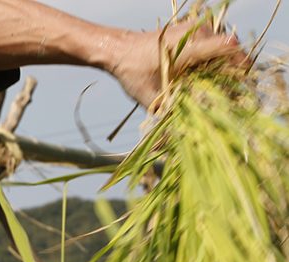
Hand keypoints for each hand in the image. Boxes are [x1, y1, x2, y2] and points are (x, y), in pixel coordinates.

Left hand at [109, 21, 247, 110]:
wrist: (119, 49)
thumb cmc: (132, 72)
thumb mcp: (150, 96)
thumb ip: (169, 112)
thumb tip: (184, 134)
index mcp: (189, 47)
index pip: (230, 48)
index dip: (240, 68)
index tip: (238, 88)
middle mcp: (197, 33)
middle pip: (231, 52)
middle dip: (231, 74)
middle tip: (224, 95)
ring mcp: (197, 28)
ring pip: (224, 48)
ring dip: (222, 67)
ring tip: (211, 86)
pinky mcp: (194, 28)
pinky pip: (213, 44)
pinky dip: (212, 59)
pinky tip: (201, 76)